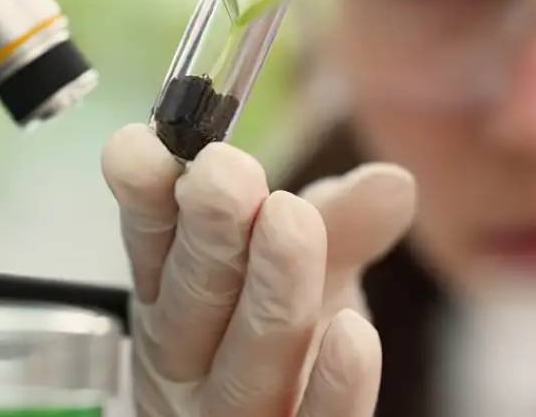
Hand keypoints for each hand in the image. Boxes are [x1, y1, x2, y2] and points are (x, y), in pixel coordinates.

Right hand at [101, 124, 415, 415]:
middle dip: (208, 234)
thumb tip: (394, 181)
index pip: (151, 245)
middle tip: (224, 173)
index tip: (141, 145)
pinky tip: (355, 334)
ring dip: (266, 292)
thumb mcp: (312, 266)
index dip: (146, 197)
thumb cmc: (287, 333)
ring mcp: (227, 415)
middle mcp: (187, 360)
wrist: (286, 414)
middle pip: (189, 303)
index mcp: (172, 297)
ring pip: (241, 366)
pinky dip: (332, 389)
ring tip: (290, 220)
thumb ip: (344, 223)